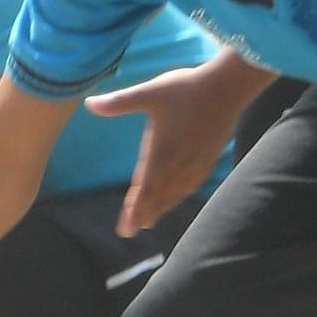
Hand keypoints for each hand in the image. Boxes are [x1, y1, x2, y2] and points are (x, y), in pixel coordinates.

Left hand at [85, 64, 238, 235]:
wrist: (227, 86)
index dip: (135, 210)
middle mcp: (180, 162)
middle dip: (144, 213)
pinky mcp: (209, 156)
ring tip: (149, 219)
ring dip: (161, 206)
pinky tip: (177, 196)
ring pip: (176, 192)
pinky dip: (180, 195)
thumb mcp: (149, 92)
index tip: (127, 228)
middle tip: (130, 230)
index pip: (146, 189)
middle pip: (160, 196)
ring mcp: (197, 161)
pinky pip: (192, 184)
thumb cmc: (186, 88)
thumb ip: (120, 101)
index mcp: (163, 151)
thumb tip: (89, 104)